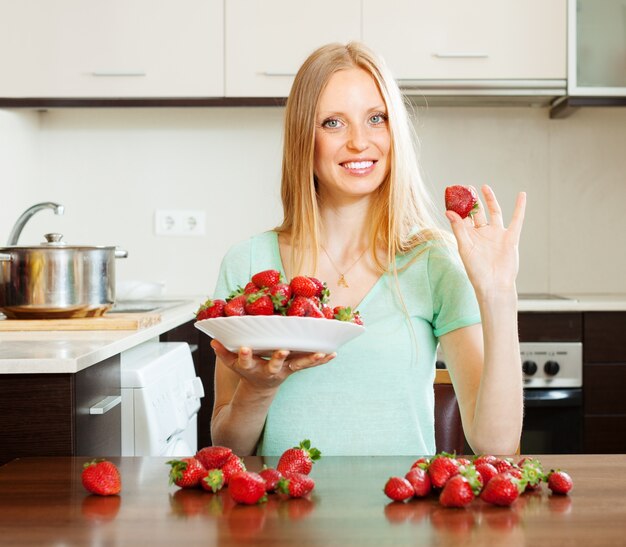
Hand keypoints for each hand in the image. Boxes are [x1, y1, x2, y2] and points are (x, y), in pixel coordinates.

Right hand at [211, 339, 335, 391]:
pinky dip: (321, 360)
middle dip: (277, 358)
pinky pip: (310, 365)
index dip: (244, 356)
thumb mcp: (232, 364)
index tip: (244, 349)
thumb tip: (213, 340)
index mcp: (252, 368)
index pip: (245, 362)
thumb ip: (223, 352)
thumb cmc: (248, 369)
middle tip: (282, 351)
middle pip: (274, 365)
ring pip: (298, 365)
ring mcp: (285, 370)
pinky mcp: (296, 368)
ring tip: (320, 353)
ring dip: (309, 359)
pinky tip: (333, 353)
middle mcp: (270, 370)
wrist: (261, 386)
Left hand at [445, 184, 525, 296]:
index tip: (452, 194)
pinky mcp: (510, 237)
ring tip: (484, 187)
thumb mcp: (465, 248)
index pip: (462, 218)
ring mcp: (496, 234)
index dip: (458, 206)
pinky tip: (522, 195)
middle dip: (472, 201)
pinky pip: (516, 219)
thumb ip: (458, 229)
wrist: (494, 284)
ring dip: (489, 200)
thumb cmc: (476, 271)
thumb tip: (448, 212)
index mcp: (469, 237)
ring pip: (494, 213)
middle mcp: (482, 234)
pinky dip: (520, 207)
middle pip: (477, 213)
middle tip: (466, 187)